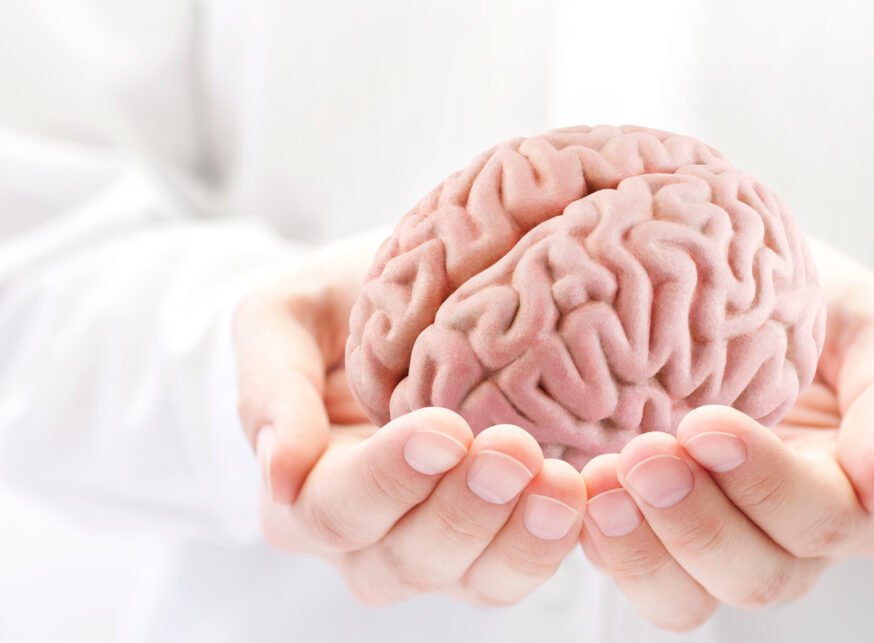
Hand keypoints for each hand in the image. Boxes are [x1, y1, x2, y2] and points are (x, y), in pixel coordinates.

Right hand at [233, 233, 585, 605]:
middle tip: (514, 450)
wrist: (405, 306)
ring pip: (472, 579)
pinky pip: (522, 568)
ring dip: (519, 539)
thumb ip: (271, 382)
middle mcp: (365, 540)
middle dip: (464, 508)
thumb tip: (277, 469)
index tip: (444, 429)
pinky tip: (589, 496)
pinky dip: (557, 542)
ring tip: (563, 485)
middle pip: (406, 559)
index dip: (388, 478)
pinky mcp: (497, 541)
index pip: (333, 510)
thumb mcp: (281, 317)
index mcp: (302, 491)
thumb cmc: (333, 307)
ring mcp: (437, 549)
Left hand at [578, 239, 873, 630]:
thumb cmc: (813, 301)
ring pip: (693, 600)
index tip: (706, 423)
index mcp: (857, 492)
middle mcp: (791, 537)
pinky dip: (606, 547)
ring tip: (601, 483)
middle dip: (698, 521)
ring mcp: (720, 541)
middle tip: (643, 453)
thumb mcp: (873, 322)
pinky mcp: (656, 535)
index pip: (828, 519)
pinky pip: (636, 578)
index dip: (768, 484)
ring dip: (645, 549)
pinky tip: (582, 496)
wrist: (732, 285)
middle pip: (759, 575)